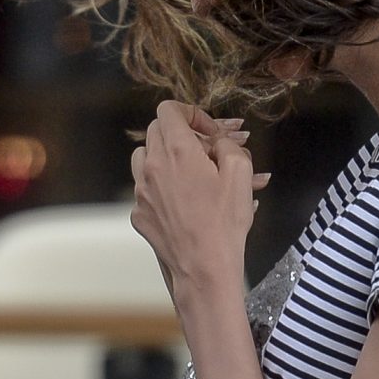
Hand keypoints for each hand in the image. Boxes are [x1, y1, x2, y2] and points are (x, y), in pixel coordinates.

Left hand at [129, 100, 269, 311]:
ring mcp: (141, 191)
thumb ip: (227, 145)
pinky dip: (162, 186)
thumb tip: (217, 141)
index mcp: (177, 151)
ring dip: (165, 156)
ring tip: (191, 172)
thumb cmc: (225, 222)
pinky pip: (146, 188)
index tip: (211, 133)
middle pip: (157, 131)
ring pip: (144, 157)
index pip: (169, 110)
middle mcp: (152, 166)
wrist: (203, 269)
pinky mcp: (138, 214)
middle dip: (183, 135)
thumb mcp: (240, 174)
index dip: (192, 114)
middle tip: (208, 153)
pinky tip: (185, 202)